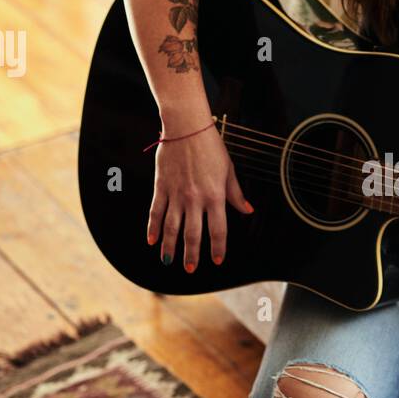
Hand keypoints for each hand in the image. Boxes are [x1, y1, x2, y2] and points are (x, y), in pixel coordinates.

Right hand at [146, 122, 252, 270]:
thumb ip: (235, 194)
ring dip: (170, 246)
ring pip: (171, 227)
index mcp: (215, 196)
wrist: (186, 127)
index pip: (218, 230)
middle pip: (192, 234)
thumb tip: (247, 210)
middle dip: (191, 254)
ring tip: (169, 261)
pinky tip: (151, 241)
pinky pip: (155, 212)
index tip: (217, 261)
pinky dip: (152, 228)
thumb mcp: (228, 170)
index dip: (218, 248)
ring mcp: (176, 194)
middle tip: (190, 269)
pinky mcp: (161, 187)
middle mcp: (195, 199)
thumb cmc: (211, 147)